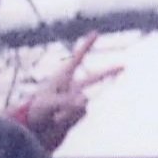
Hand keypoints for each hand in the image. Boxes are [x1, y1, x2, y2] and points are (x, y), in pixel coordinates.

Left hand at [24, 33, 122, 150]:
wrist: (34, 124)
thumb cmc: (37, 108)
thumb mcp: (48, 103)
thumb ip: (67, 101)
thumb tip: (86, 100)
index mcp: (62, 77)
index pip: (77, 59)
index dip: (86, 46)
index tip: (95, 33)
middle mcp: (72, 86)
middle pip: (93, 78)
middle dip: (109, 72)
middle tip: (123, 66)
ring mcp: (76, 99)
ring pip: (83, 103)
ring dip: (69, 111)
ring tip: (54, 116)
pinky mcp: (78, 112)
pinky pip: (80, 114)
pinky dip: (69, 119)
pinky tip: (58, 121)